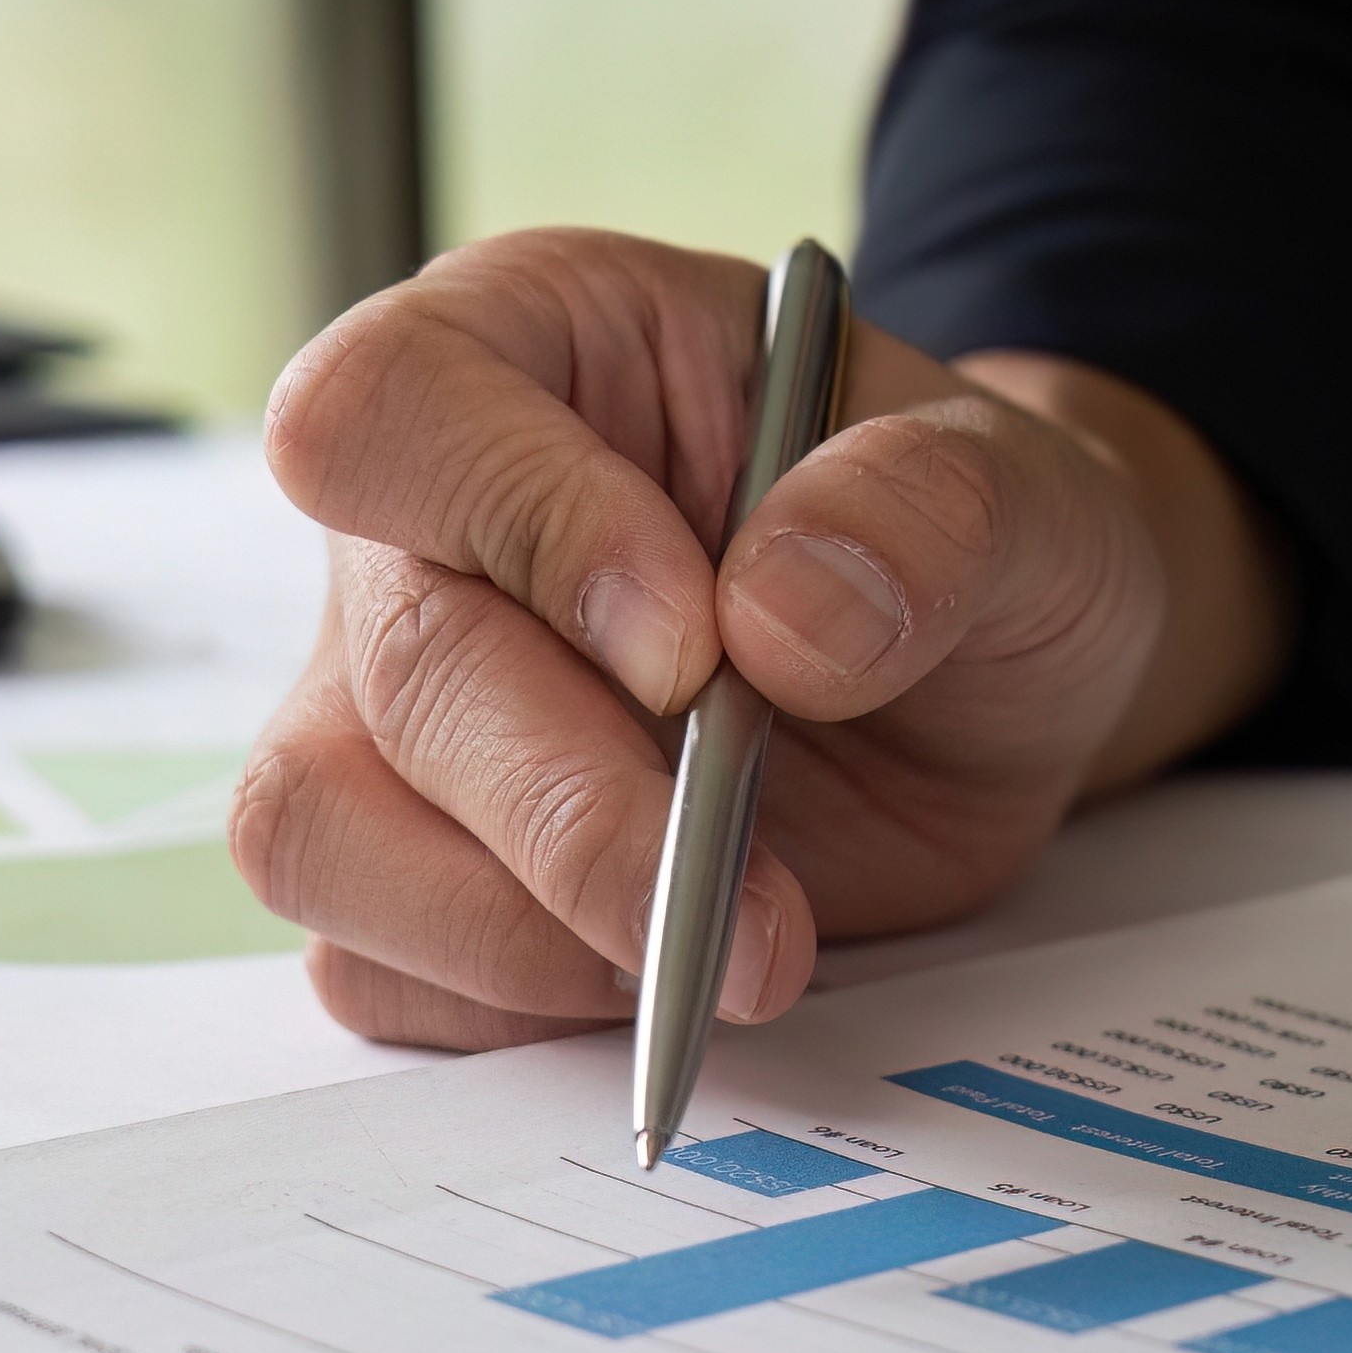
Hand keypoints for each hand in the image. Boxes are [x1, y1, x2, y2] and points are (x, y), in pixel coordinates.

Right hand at [237, 228, 1286, 1051]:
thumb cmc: (965, 542)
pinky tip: (679, 968)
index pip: (386, 412)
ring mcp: (394, 708)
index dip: (522, 531)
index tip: (698, 649)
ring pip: (322, 835)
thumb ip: (931, 517)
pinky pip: (379, 969)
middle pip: (389, 668)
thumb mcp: (1029, 491)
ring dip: (532, 930)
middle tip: (761, 905)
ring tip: (742, 947)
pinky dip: (529, 1004)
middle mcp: (420, 526)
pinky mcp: (424, 867)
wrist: (985, 682)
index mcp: (528, 348)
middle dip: (577, 813)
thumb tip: (783, 616)